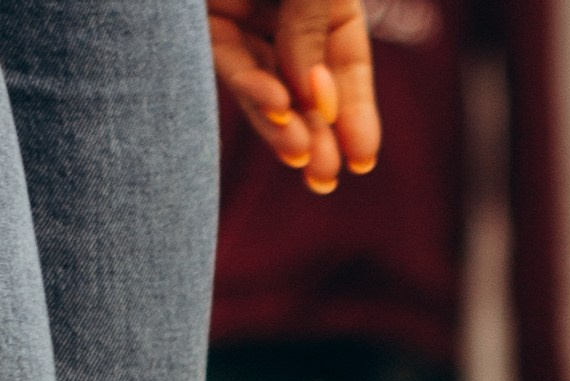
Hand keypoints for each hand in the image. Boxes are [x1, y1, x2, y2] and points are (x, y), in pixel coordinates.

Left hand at [210, 0, 379, 193]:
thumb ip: (311, 29)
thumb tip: (314, 100)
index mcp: (324, 2)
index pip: (347, 63)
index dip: (356, 113)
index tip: (361, 160)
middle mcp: (285, 16)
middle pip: (306, 89)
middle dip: (317, 135)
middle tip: (323, 174)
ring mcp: (244, 21)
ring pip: (267, 87)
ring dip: (283, 126)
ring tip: (298, 153)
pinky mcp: (208, 24)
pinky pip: (230, 64)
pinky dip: (251, 91)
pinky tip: (275, 108)